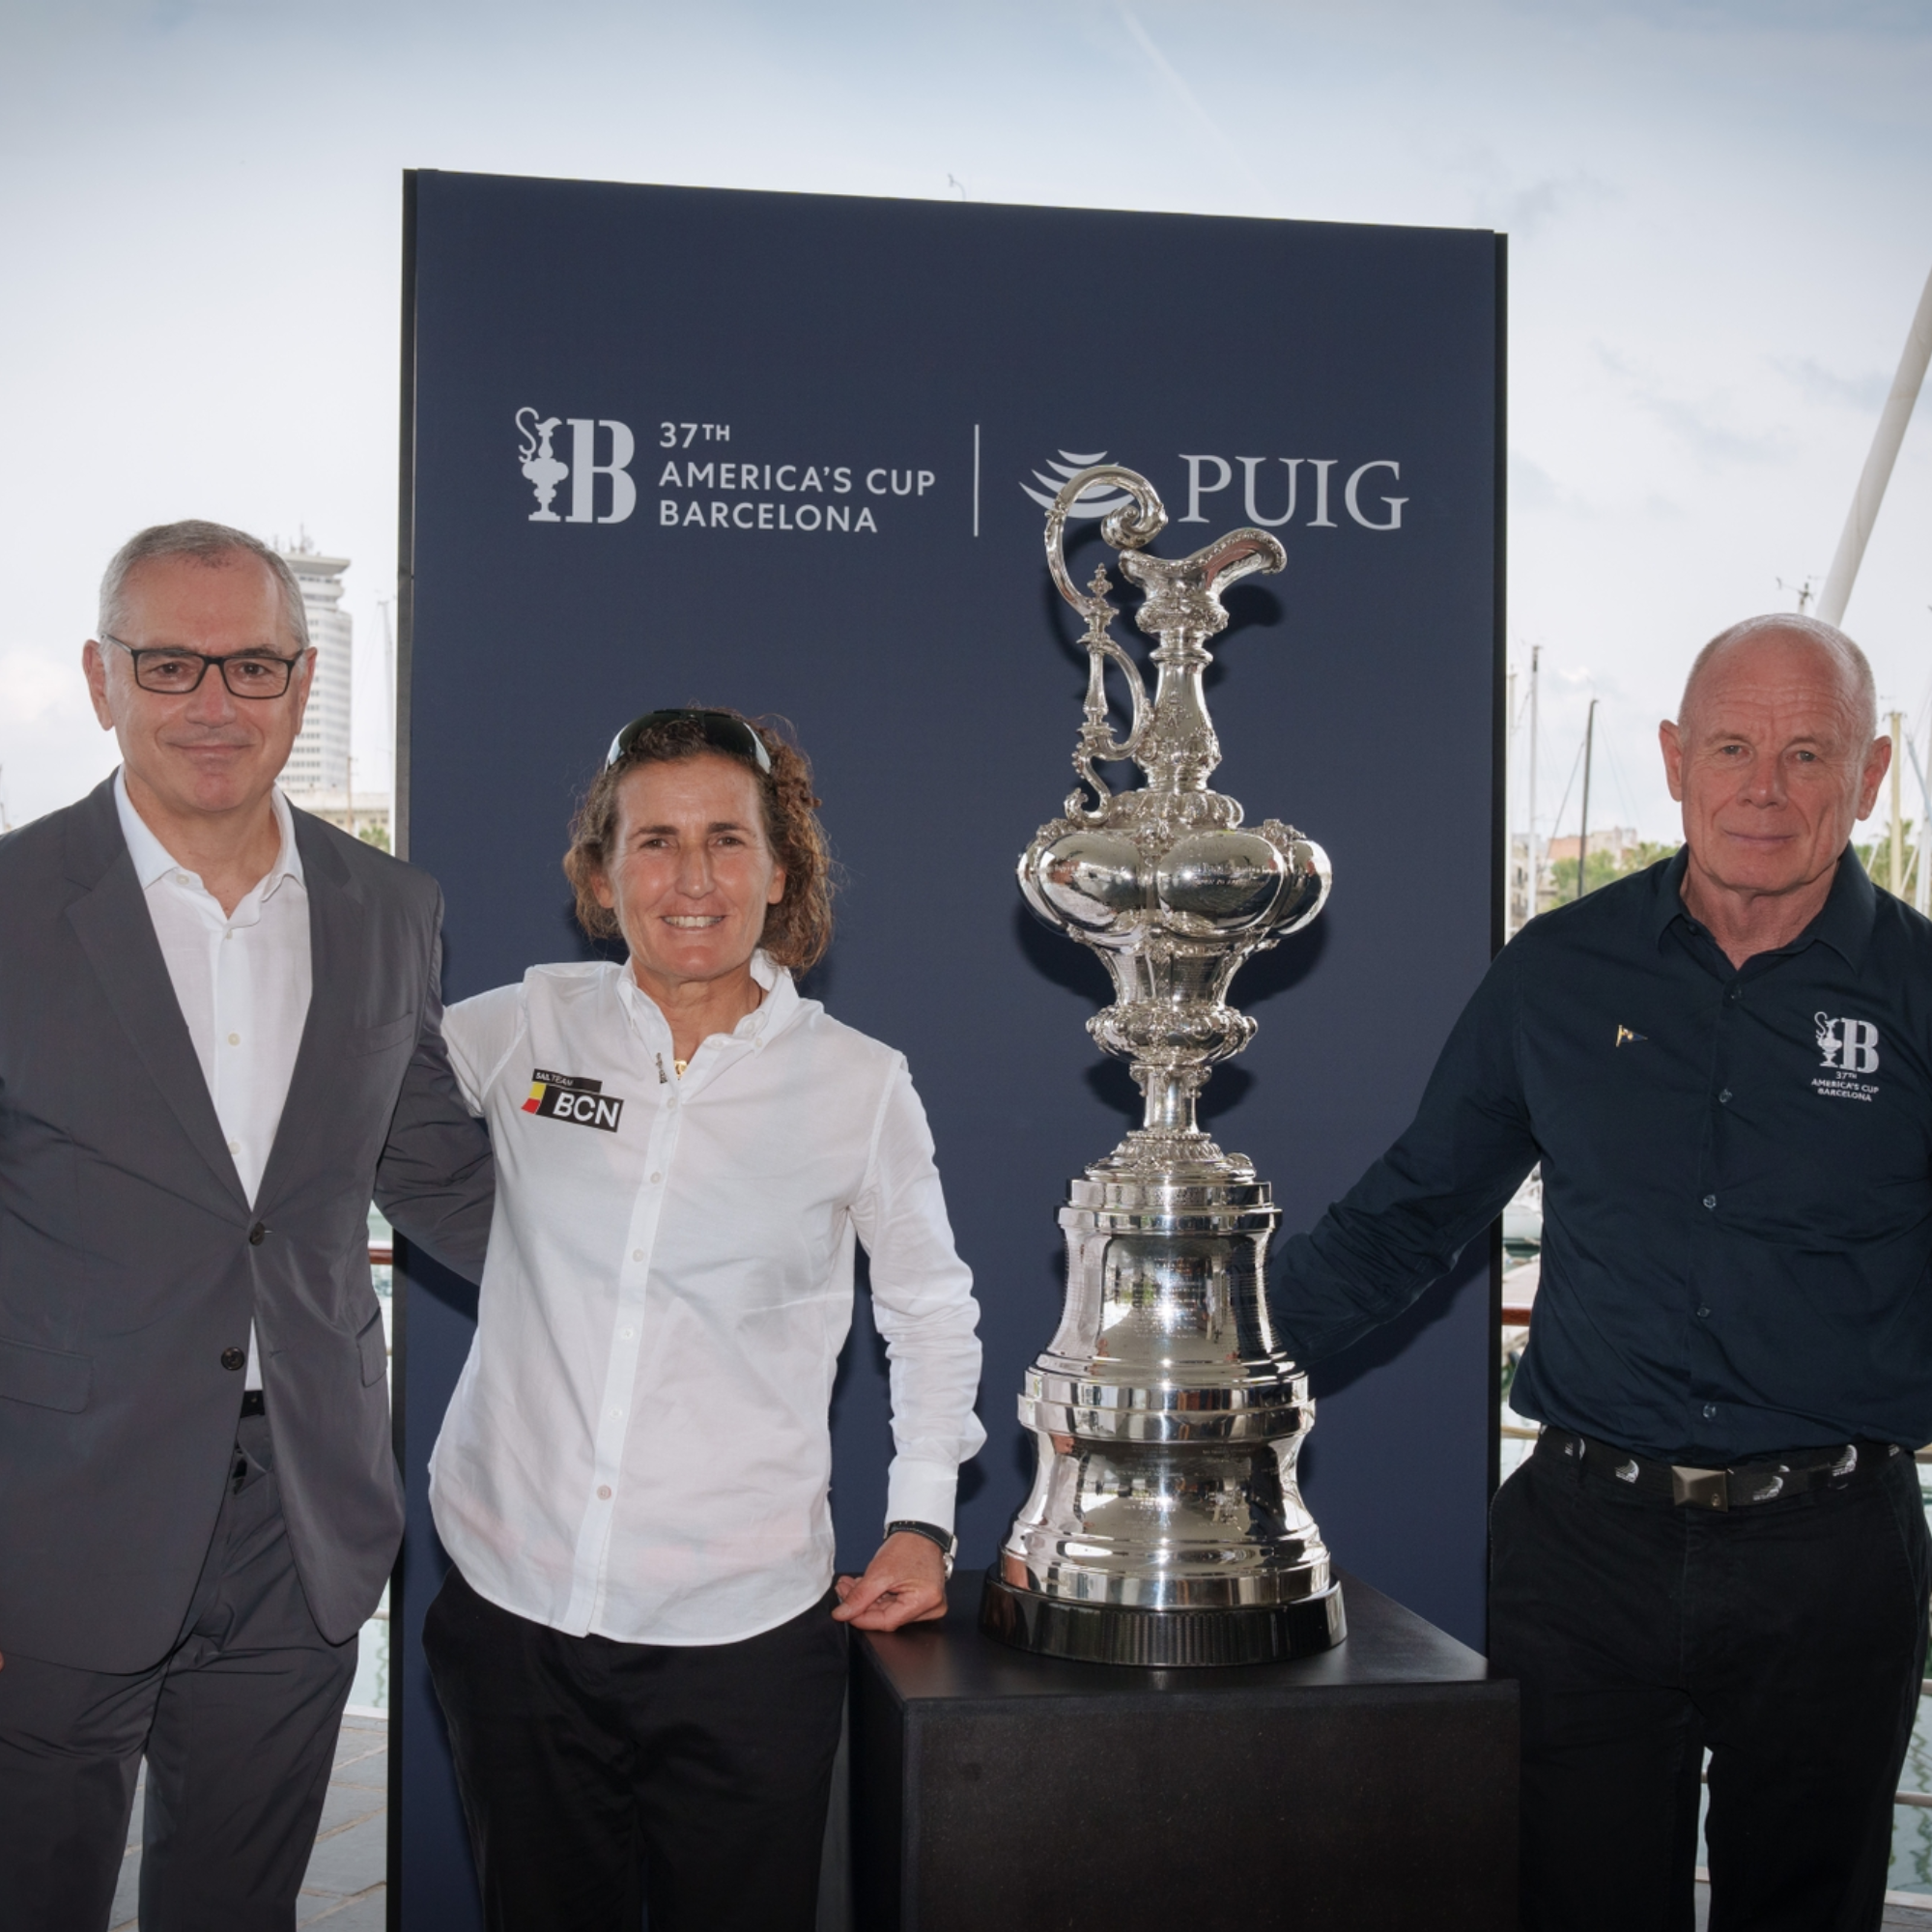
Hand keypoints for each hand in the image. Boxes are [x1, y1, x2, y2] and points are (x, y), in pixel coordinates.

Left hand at [832, 1531, 948, 1630]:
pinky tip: (864, 1587)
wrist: (920, 1530)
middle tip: (843, 1590)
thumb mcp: (879, 1572)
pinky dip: (879, 1596)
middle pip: (887, 1616)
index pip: (886, 1621)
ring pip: (889, 1611)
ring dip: (867, 1600)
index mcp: (925, 1601)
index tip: (842, 1612)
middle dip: (861, 1605)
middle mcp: (931, 1607)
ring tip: (849, 1585)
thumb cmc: (908, 1545)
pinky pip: (896, 1604)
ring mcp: (928, 1604)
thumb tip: (842, 1614)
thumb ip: (859, 1597)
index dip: (861, 1618)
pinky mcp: (922, 1599)